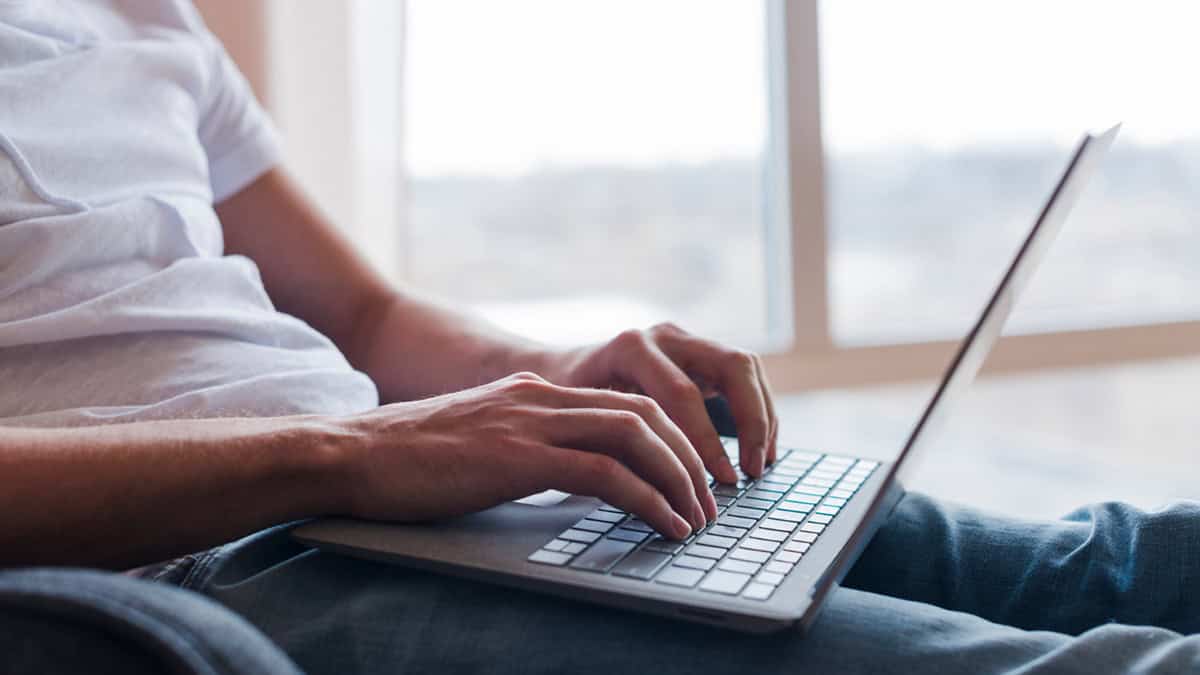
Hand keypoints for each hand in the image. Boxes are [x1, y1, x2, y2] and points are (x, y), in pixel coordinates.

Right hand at [335, 372, 717, 537]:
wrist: (352, 454)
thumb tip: (564, 476)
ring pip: (635, 437)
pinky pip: (605, 474)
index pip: (625, 404)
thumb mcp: (479, 442)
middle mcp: (540, 397)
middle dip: (688, 457)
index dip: (669, 439)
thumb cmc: (407, 460)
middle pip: (644, 414)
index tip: (689, 475)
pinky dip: (647, 500)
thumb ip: (523, 446)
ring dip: (678, 479)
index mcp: (534, 392)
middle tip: (709, 500)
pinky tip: (666, 525)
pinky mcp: (519, 457)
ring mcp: (530, 422)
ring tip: (698, 518)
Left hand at [539, 323, 778, 481]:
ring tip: (761, 464)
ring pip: (745, 366)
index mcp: (632, 348)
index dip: (707, 440)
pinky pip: (744, 375)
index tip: (723, 481)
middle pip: (731, 365)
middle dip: (751, 420)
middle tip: (752, 470)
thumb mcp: (576, 417)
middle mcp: (664, 336)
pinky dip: (758, 411)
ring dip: (762, 415)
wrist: (560, 369)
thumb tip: (647, 494)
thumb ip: (610, 443)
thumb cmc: (564, 401)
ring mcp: (686, 340)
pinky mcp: (701, 352)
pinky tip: (757, 450)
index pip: (683, 393)